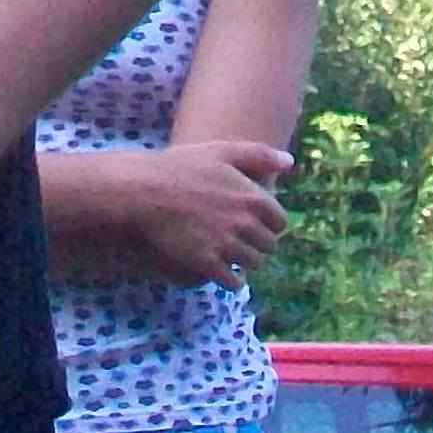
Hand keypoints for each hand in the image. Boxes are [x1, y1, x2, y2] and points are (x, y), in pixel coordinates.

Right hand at [62, 142, 291, 285]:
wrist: (143, 191)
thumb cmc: (181, 167)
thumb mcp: (221, 152)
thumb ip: (259, 155)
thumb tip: (289, 161)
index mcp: (253, 197)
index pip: (280, 222)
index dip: (268, 223)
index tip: (254, 222)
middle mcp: (244, 222)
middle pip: (268, 245)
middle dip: (257, 243)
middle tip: (240, 238)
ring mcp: (226, 244)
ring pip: (252, 263)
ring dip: (245, 260)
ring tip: (230, 253)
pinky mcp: (207, 262)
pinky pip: (233, 281)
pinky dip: (232, 279)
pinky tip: (222, 271)